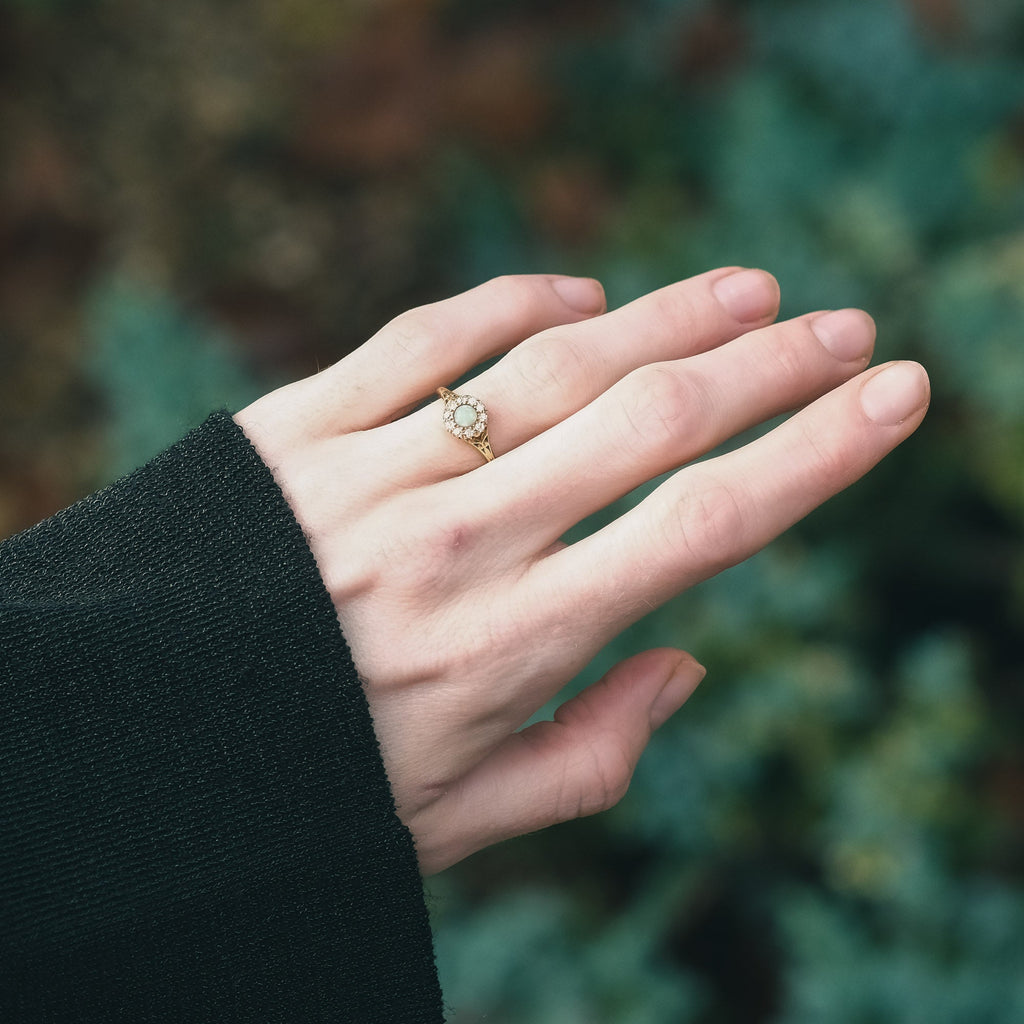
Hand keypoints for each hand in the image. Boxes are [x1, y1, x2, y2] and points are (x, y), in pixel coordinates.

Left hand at [234, 269, 928, 873]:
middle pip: (651, 422)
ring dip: (667, 318)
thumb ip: (592, 757)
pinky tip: (580, 294)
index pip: (705, 525)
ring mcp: (375, 476)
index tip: (895, 398)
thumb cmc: (309, 788)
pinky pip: (422, 341)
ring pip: (551, 366)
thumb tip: (684, 659)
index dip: (819, 453)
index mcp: (514, 647)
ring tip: (750, 293)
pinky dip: (510, 305)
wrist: (125, 749)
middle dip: (771, 366)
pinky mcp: (297, 427)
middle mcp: (458, 546)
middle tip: (846, 327)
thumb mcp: (462, 820)